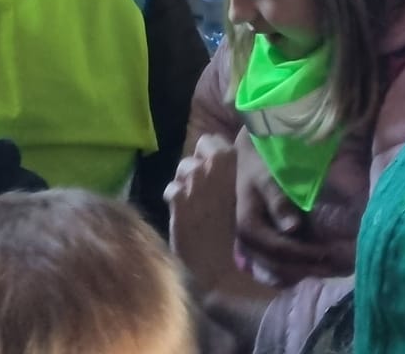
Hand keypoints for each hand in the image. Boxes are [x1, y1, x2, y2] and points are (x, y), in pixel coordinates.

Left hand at [167, 138, 241, 289]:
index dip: (207, 153)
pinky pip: (170, 189)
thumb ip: (222, 172)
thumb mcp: (234, 193)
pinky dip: (173, 200)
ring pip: (180, 168)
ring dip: (183, 182)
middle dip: (194, 166)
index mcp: (231, 162)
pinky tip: (181, 213)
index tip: (210, 169)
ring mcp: (194, 180)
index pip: (210, 139)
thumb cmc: (229, 229)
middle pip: (193, 151)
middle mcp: (212, 165)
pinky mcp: (178, 198)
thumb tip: (208, 158)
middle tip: (199, 186)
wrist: (216, 265)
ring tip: (190, 201)